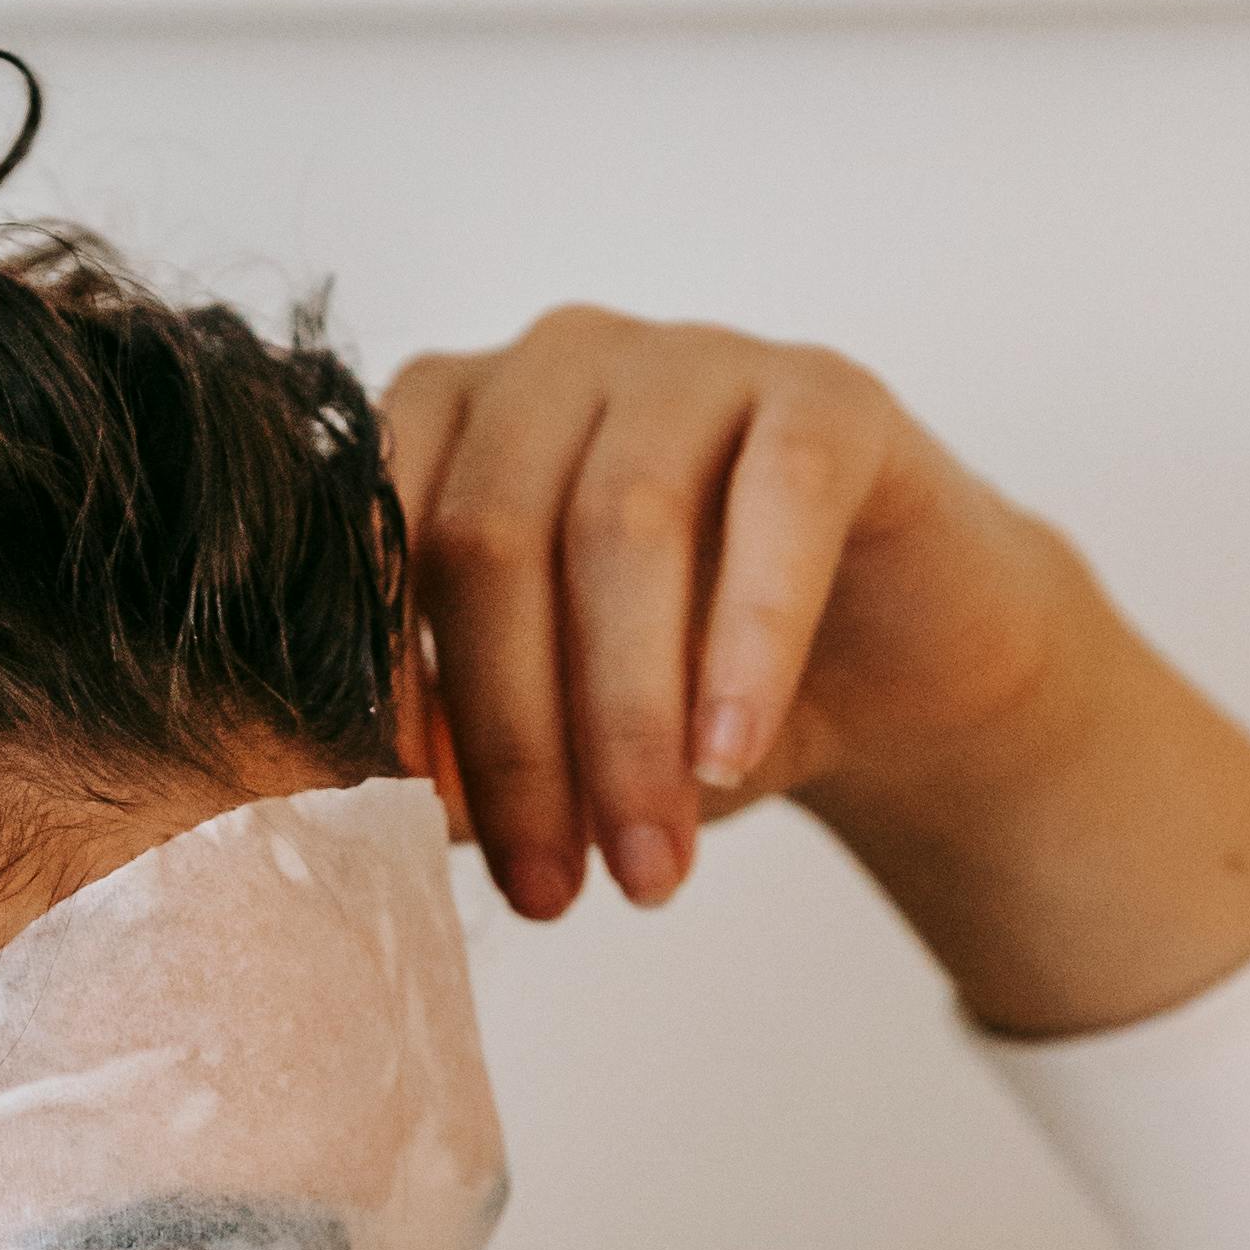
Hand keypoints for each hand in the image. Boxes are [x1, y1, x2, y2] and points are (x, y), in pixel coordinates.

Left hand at [378, 306, 1249, 1033]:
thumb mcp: (550, 738)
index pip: (372, 531)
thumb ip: (454, 755)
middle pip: (489, 536)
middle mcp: (553, 362)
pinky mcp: (825, 392)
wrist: (888, 675)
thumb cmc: (687, 698)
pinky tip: (732, 754)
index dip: (379, 683)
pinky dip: (748, 639)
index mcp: (447, 420)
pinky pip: (778, 499)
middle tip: (547, 892)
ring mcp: (690, 358)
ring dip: (629, 722)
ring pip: (620, 522)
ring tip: (648, 869)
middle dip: (513, 738)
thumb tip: (361, 827)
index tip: (399, 826)